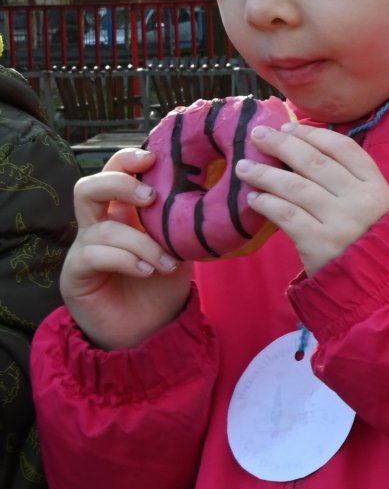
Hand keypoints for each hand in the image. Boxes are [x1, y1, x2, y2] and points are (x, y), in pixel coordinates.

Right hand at [60, 148, 191, 349]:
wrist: (147, 330)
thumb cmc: (162, 285)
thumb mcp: (180, 248)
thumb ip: (184, 223)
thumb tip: (214, 195)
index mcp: (122, 212)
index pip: (113, 173)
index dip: (127, 159)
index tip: (155, 158)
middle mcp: (98, 226)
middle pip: (88, 187)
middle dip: (119, 183)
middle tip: (151, 196)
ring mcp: (83, 249)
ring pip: (101, 228)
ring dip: (140, 242)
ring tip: (166, 262)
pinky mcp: (75, 274)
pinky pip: (93, 255)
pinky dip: (125, 259)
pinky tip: (147, 270)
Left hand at [237, 123, 388, 274]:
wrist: (379, 285)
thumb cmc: (371, 240)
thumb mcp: (376, 206)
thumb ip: (350, 182)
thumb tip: (304, 150)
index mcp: (377, 186)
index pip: (343, 148)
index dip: (313, 134)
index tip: (288, 128)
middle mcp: (361, 200)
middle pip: (314, 162)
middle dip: (282, 145)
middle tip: (258, 135)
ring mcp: (340, 222)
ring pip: (295, 186)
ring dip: (265, 174)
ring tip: (245, 168)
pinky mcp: (320, 244)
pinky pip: (286, 215)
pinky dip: (267, 203)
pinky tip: (254, 198)